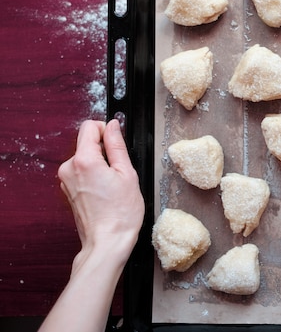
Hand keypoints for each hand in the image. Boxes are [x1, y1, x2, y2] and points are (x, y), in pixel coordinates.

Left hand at [40, 120, 144, 331]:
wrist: (107, 242)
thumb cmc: (121, 214)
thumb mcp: (127, 174)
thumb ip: (117, 145)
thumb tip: (114, 126)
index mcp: (84, 160)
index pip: (90, 127)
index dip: (107, 129)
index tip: (118, 141)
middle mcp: (69, 168)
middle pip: (87, 143)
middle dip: (105, 150)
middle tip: (120, 170)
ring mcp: (66, 180)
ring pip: (85, 157)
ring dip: (100, 164)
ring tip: (114, 184)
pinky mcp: (68, 190)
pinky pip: (82, 172)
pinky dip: (94, 175)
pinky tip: (106, 192)